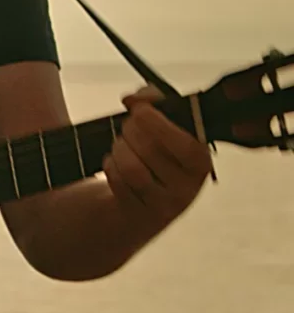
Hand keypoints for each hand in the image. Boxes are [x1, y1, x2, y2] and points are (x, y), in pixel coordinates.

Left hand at [104, 85, 212, 225]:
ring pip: (132, 167)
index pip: (186, 145)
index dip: (158, 124)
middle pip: (150, 150)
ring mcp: (165, 204)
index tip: (140, 109)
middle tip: (128, 126)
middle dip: (131, 130)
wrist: (142, 202)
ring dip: (119, 148)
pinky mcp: (141, 214)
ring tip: (121, 144)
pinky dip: (110, 166)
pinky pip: (118, 182)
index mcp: (201, 161)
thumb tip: (135, 98)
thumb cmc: (157, 157)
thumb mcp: (165, 128)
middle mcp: (188, 186)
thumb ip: (154, 103)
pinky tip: (115, 163)